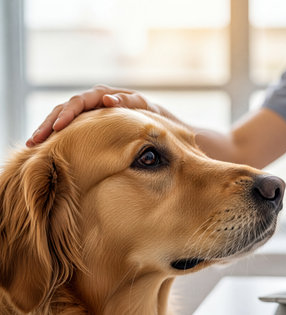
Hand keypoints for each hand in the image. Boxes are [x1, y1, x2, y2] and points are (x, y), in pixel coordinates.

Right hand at [26, 85, 159, 146]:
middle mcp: (90, 100)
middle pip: (63, 109)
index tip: (57, 128)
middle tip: (35, 140)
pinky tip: (43, 146)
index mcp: (101, 94)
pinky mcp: (83, 121)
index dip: (67, 114)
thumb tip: (108, 100)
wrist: (149, 117)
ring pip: (60, 117)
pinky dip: (53, 135)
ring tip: (32, 145)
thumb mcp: (141, 105)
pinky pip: (65, 126)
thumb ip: (127, 101)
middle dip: (48, 124)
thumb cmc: (147, 111)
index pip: (79, 102)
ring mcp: (85, 111)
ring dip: (45, 130)